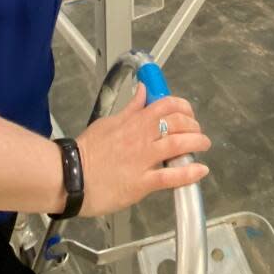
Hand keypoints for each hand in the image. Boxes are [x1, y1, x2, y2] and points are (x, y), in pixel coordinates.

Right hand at [74, 83, 211, 217]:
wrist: (70, 176)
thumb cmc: (87, 150)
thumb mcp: (108, 122)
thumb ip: (130, 108)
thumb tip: (143, 91)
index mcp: (133, 121)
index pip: (165, 104)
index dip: (183, 106)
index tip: (188, 112)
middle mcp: (141, 137)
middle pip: (177, 123)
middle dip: (193, 125)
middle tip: (197, 132)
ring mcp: (143, 160)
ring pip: (177, 145)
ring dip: (196, 143)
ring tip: (203, 145)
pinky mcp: (142, 183)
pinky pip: (170, 176)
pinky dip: (189, 173)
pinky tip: (200, 170)